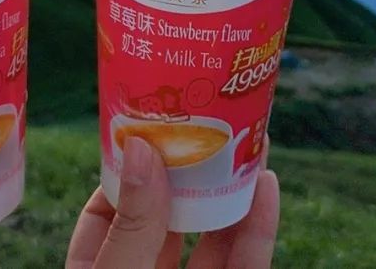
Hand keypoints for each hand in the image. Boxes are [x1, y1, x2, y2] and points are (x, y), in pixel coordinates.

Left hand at [66, 137, 279, 268]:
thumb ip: (132, 226)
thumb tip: (142, 148)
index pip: (108, 210)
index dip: (130, 167)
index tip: (149, 127)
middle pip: (169, 215)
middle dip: (191, 169)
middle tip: (208, 122)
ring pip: (215, 237)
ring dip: (234, 190)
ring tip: (250, 140)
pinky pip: (247, 266)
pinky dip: (260, 228)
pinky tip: (267, 186)